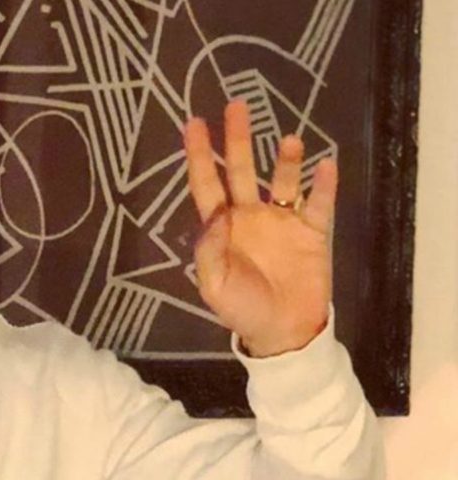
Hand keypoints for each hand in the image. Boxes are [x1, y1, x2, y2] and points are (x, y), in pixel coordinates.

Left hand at [183, 101, 335, 356]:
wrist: (283, 332)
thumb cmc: (242, 309)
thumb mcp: (214, 285)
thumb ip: (209, 250)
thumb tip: (213, 216)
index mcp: (222, 227)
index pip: (208, 183)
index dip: (200, 155)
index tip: (194, 123)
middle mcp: (250, 215)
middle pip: (242, 170)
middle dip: (238, 139)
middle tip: (236, 106)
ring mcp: (282, 221)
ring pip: (283, 180)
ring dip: (286, 160)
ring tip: (290, 140)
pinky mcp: (312, 233)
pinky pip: (318, 204)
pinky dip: (323, 185)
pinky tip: (325, 165)